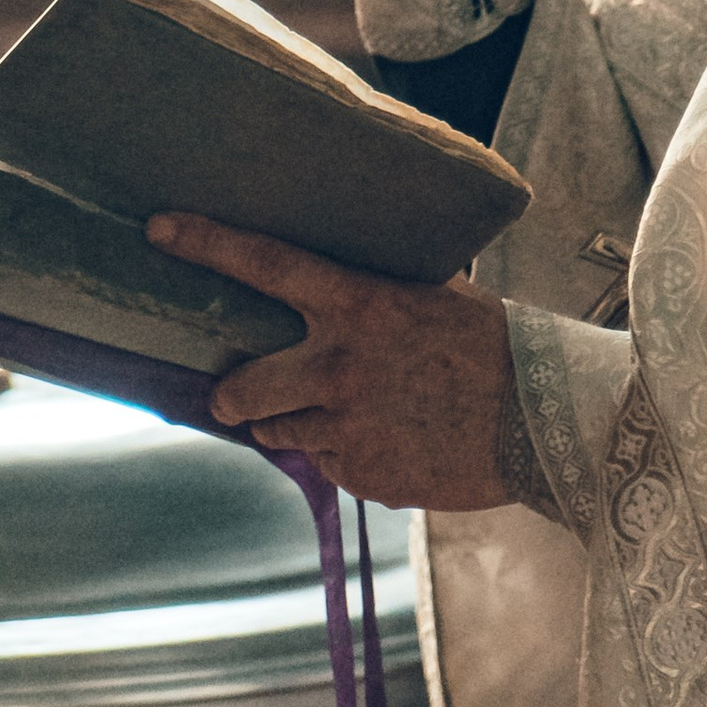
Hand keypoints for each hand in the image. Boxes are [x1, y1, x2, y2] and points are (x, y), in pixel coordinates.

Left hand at [147, 216, 516, 508]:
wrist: (546, 423)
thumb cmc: (494, 345)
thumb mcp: (436, 294)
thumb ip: (376, 290)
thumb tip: (337, 267)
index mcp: (360, 308)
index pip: (266, 266)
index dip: (207, 244)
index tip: (159, 229)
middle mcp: (341, 370)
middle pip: (240, 392)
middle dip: (233, 396)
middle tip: (240, 392)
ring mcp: (349, 430)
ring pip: (281, 434)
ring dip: (297, 424)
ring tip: (350, 411)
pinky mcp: (366, 478)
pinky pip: (331, 466)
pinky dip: (347, 455)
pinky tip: (391, 438)